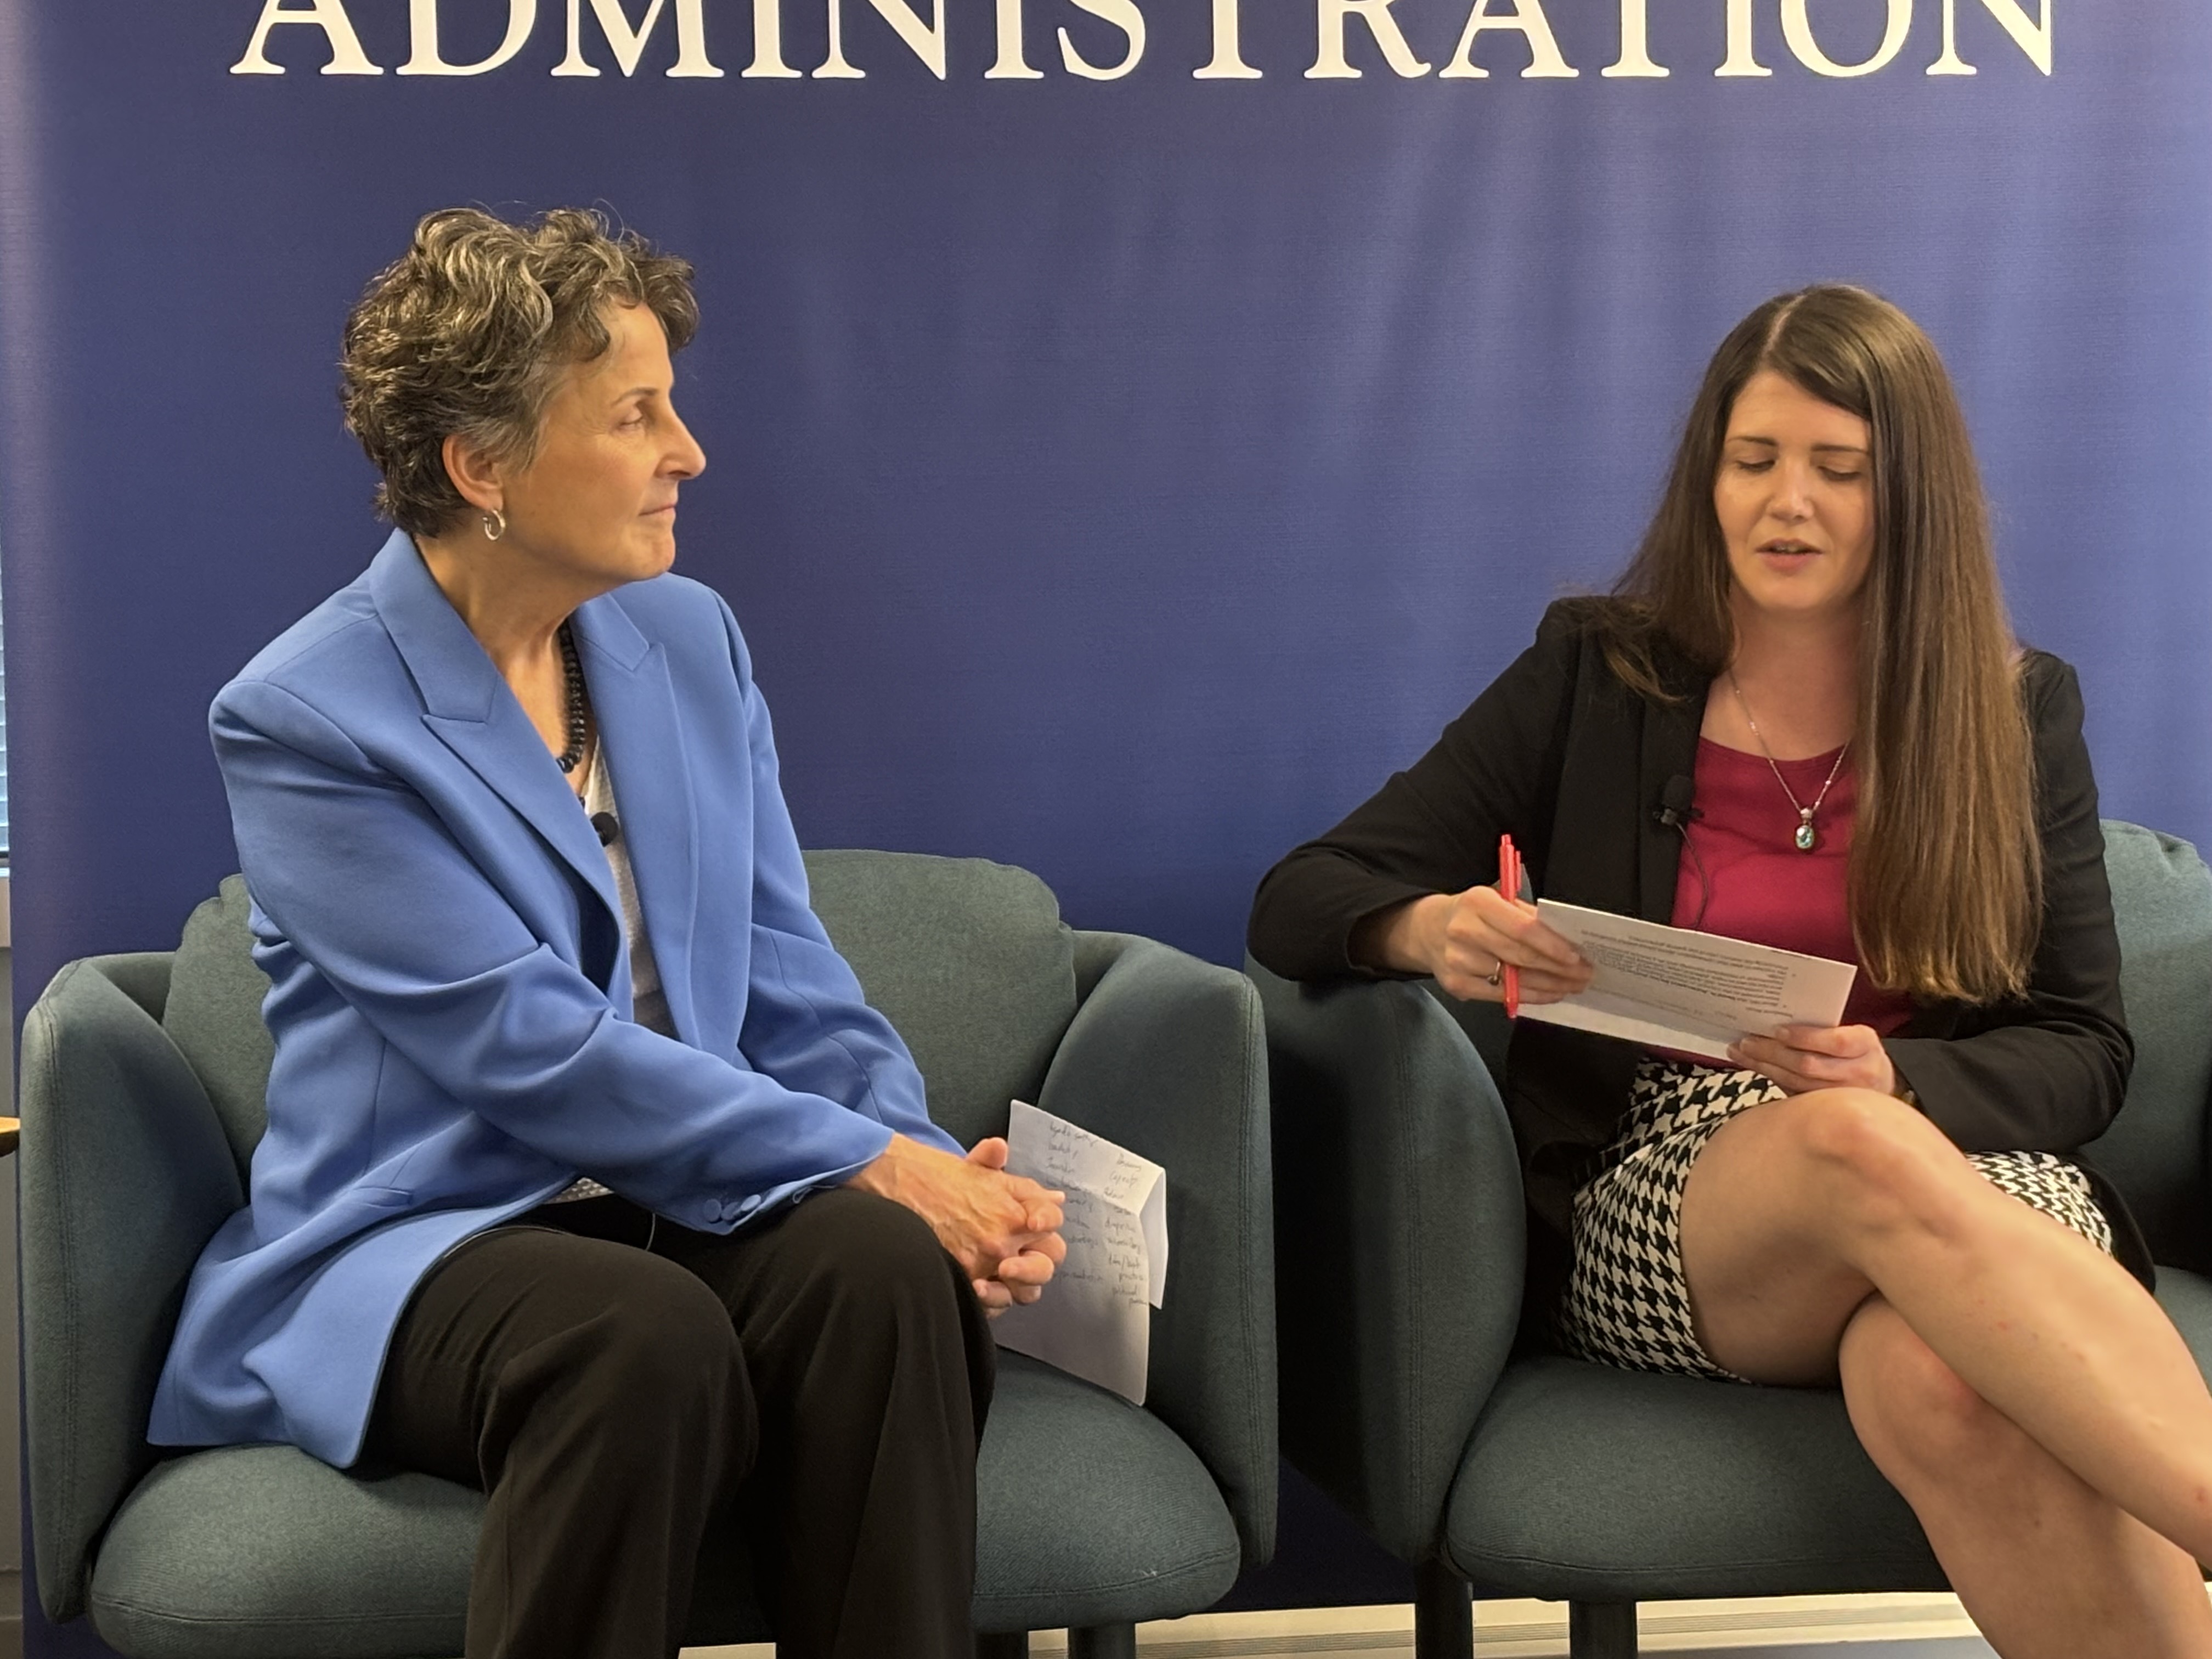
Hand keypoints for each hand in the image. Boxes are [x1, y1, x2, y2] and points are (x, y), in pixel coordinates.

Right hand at [845, 1134, 1064, 1315]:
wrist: (895, 1184)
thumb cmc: (936, 1175)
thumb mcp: (985, 1172)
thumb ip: (1023, 1190)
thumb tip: (1054, 1200)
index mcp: (1014, 1212)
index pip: (1053, 1228)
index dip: (1047, 1228)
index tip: (1035, 1226)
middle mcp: (1002, 1241)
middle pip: (1044, 1268)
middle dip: (1035, 1266)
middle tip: (1016, 1261)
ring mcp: (980, 1264)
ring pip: (1020, 1293)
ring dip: (1013, 1288)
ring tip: (997, 1277)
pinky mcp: (958, 1279)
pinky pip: (989, 1307)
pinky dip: (988, 1302)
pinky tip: (979, 1288)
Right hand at [1368, 886, 1591, 1005]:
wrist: (1427, 930)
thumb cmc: (1472, 914)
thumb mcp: (1495, 901)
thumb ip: (1526, 916)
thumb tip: (1565, 937)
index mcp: (1477, 903)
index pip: (1522, 928)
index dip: (1552, 945)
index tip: (1576, 955)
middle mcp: (1464, 931)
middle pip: (1521, 956)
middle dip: (1558, 968)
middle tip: (1584, 973)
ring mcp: (1458, 961)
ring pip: (1515, 979)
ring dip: (1550, 985)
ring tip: (1573, 985)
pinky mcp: (1458, 985)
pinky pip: (1503, 995)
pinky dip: (1532, 996)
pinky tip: (1551, 993)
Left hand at [1728, 1023, 1896, 1095]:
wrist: (1880, 1082)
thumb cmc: (1858, 1051)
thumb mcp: (1853, 1033)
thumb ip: (1824, 1027)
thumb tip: (1778, 1015)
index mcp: (1865, 1044)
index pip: (1836, 1041)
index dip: (1804, 1037)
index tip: (1777, 1030)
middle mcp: (1859, 1072)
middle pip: (1809, 1065)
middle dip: (1773, 1053)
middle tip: (1747, 1041)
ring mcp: (1844, 1095)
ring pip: (1797, 1083)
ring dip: (1765, 1067)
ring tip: (1742, 1052)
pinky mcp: (1828, 1109)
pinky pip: (1793, 1093)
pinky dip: (1771, 1078)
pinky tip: (1754, 1066)